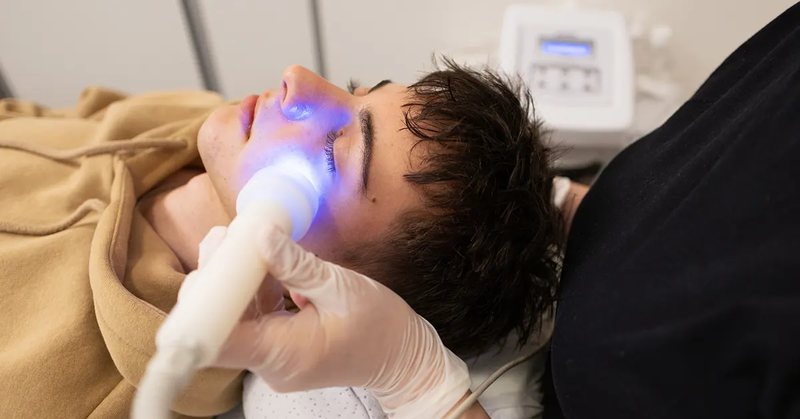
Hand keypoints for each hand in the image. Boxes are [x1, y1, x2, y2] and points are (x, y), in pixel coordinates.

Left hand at [188, 225, 471, 417]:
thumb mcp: (340, 287)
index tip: (211, 262)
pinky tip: (265, 263)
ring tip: (245, 241)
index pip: (219, 338)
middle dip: (220, 279)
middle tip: (228, 238)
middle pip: (222, 323)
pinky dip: (255, 290)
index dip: (204, 303)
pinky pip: (254, 318)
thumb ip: (296, 265)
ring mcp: (272, 358)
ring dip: (237, 281)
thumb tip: (259, 236)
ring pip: (236, 317)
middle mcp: (269, 363)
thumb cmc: (378, 327)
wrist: (401, 358)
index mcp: (282, 353)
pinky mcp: (278, 348)